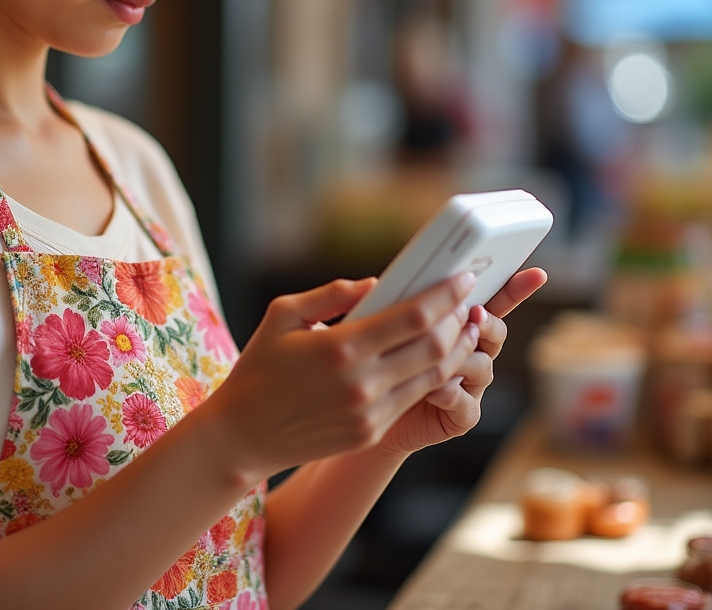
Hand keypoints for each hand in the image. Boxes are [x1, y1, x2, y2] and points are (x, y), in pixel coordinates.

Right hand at [208, 272, 481, 482]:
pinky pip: (414, 398)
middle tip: (468, 300)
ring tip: (464, 328)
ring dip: (456, 350)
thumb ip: (332, 293)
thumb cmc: (260, 364)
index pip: (413, 318)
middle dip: (458, 320)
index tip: (463, 278)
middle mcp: (362, 382)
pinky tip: (439, 359)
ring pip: (434, 377)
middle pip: (434, 347)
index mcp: (341, 347)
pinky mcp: (370, 432)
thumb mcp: (284, 314)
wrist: (243, 433)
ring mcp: (369, 413)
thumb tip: (376, 283)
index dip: (445, 296)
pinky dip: (435, 376)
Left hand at [375, 266, 547, 456]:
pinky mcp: (461, 415)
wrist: (363, 414)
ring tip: (436, 356)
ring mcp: (470, 385)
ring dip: (462, 357)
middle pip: (495, 330)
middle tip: (474, 313)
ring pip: (482, 365)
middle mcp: (470, 352)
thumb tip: (374, 283)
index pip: (490, 300)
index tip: (535, 273)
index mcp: (456, 324)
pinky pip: (467, 402)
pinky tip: (433, 390)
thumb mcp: (375, 326)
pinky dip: (452, 394)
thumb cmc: (372, 362)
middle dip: (488, 321)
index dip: (513, 287)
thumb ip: (381, 304)